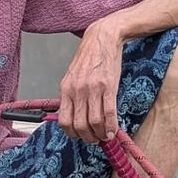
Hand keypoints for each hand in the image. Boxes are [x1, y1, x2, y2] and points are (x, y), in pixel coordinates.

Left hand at [57, 21, 123, 143]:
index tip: (80, 136)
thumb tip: (74, 118)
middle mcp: (77, 91)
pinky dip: (111, 126)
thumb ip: (71, 96)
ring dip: (100, 135)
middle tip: (95, 139)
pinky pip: (108, 113)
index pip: (64, 121)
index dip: (72, 134)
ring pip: (94, 123)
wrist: (102, 38)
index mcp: (65, 89)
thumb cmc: (89, 58)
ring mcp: (92, 89)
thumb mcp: (73, 77)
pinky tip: (113, 130)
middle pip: (79, 126)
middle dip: (88, 138)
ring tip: (105, 136)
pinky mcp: (108, 86)